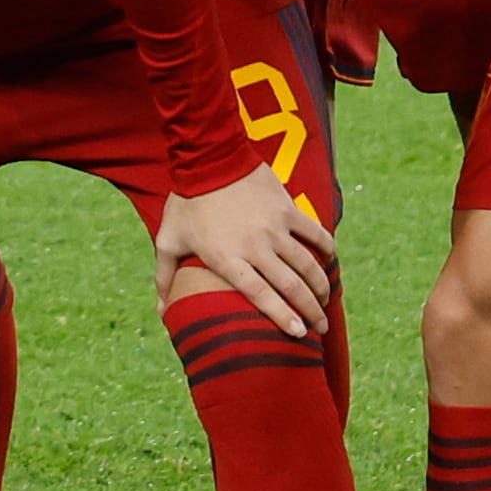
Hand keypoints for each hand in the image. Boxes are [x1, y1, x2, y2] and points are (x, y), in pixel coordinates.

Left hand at [158, 167, 339, 339]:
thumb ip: (164, 277)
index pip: (260, 295)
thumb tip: (160, 311)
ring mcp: (274, 227)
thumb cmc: (185, 203)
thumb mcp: (168, 241)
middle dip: (310, 311)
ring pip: (307, 264)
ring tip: (325, 304)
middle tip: (320, 329)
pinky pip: (315, 233)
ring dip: (320, 287)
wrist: (207, 157)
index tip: (298, 334)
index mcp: (227, 258)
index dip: (281, 316)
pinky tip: (330, 263)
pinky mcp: (287, 208)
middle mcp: (254, 246)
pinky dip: (326, 249)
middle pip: (290, 286)